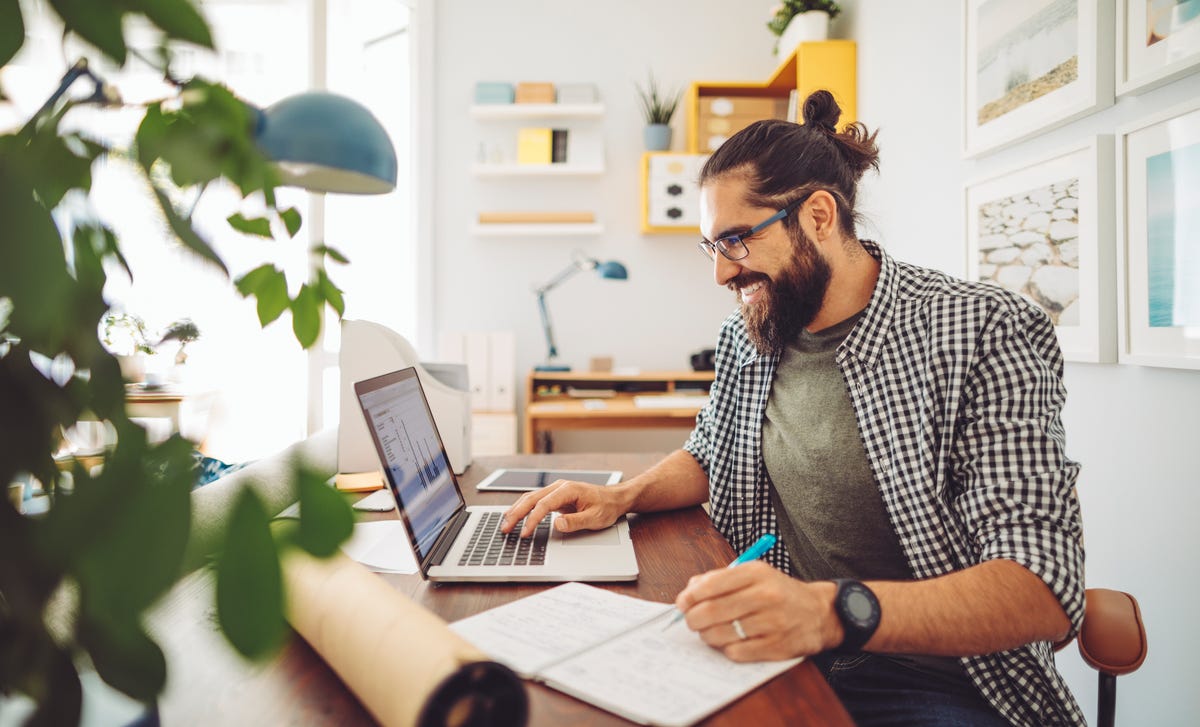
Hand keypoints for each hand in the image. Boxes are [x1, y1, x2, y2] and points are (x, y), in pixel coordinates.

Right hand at [500, 479, 631, 536]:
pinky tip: (514, 515)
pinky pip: (535, 501)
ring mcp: (556, 490)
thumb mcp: (595, 518)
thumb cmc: (606, 507)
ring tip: (505, 524)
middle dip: (516, 513)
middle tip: (505, 528)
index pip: (544, 505)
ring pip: (530, 498)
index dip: (532, 519)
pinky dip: (523, 508)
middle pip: (531, 498)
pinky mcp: (555, 496)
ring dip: (516, 510)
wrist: (614, 498)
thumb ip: (576, 521)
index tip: (525, 532)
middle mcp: (559, 487)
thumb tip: (556, 524)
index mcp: (568, 490)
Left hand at [675, 562, 842, 661]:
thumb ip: (721, 579)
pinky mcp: (776, 646)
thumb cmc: (779, 593)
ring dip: (707, 635)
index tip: (683, 603)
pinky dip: (727, 649)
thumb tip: (689, 591)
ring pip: (721, 633)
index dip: (690, 596)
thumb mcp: (755, 575)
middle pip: (713, 610)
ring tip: (709, 632)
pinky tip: (731, 642)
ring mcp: (772, 622)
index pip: (713, 584)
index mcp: (757, 573)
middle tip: (691, 621)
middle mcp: (765, 596)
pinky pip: (737, 652)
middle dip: (693, 618)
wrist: (820, 613)